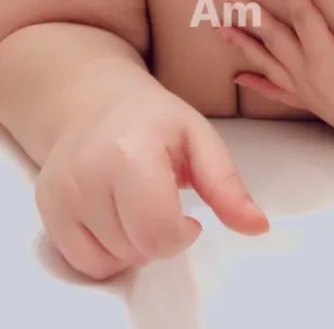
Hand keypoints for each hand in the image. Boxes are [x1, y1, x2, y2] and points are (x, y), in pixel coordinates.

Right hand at [35, 84, 267, 280]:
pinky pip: (83, 262)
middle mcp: (88, 171)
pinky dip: (106, 252)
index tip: (188, 213)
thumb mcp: (199, 137)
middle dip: (159, 237)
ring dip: (133, 244)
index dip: (182, 234)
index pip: (158, 231)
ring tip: (135, 203)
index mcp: (131, 150)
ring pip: (111, 260)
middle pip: (137, 249)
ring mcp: (62, 190)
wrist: (96, 100)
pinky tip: (114, 216)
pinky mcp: (47, 206)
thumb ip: (227, 185)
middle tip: (159, 201)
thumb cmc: (154, 119)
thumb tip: (258, 227)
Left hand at [216, 0, 333, 162]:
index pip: (303, 16)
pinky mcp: (312, 103)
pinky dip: (256, 84)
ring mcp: (308, 92)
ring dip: (243, 44)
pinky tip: (239, 78)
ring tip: (220, 27)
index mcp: (329, 61)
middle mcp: (310, 76)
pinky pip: (276, 92)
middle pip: (273, 37)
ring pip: (267, 63)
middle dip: (248, 13)